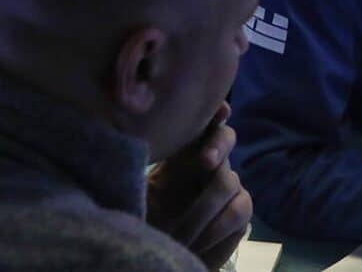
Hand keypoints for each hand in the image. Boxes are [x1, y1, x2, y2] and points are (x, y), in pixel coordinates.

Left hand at [147, 102, 252, 269]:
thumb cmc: (146, 219)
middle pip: (225, 137)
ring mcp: (230, 185)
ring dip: (204, 209)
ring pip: (229, 182)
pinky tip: (197, 244)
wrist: (162, 252)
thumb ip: (132, 174)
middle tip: (205, 160)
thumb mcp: (134, 195)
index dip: (211, 113)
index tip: (218, 110)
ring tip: (180, 237)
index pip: (199, 124)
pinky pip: (238, 211)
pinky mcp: (240, 210)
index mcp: (182, 152)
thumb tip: (121, 158)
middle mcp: (210, 162)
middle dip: (218, 145)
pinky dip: (216, 229)